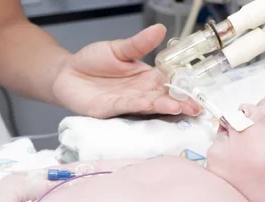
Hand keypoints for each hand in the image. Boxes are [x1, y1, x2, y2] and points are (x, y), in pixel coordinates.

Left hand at [53, 24, 201, 118]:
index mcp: (146, 79)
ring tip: (178, 107)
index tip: (197, 94)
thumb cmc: (94, 61)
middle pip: (163, 99)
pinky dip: (137, 105)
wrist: (68, 73)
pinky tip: (149, 103)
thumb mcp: (119, 48)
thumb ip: (139, 43)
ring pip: (148, 106)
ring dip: (163, 107)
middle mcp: (140, 93)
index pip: (169, 85)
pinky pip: (126, 106)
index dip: (183, 89)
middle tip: (194, 108)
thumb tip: (160, 29)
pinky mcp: (110, 109)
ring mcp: (126, 103)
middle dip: (179, 103)